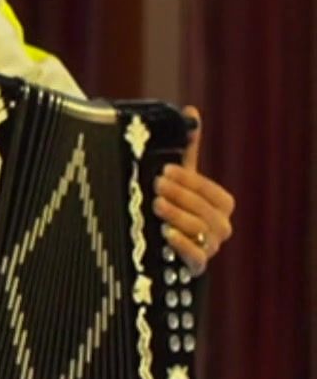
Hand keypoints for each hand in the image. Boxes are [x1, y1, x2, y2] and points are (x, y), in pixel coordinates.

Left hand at [153, 107, 234, 273]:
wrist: (162, 245)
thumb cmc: (175, 205)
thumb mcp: (180, 177)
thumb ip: (187, 148)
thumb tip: (190, 112)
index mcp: (222, 205)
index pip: (213, 193)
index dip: (190, 181)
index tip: (165, 170)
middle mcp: (222, 227)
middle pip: (206, 211)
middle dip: (180, 196)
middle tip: (155, 186)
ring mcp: (210, 248)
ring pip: (200, 231)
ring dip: (177, 216)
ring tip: (156, 205)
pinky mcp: (196, 267)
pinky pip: (196, 257)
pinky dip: (182, 244)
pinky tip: (166, 233)